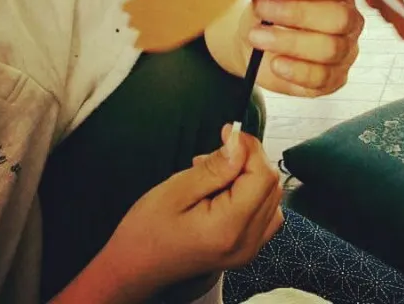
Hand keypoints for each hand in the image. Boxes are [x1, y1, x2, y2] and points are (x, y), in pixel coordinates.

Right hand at [79, 125, 282, 302]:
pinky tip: (225, 190)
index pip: (263, 176)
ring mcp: (249, 250)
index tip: (229, 134)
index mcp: (229, 228)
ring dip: (249, 176)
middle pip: (270, 185)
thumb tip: (239, 142)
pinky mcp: (246, 248)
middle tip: (216, 153)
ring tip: (214, 174)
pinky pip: (265, 212)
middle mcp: (246, 243)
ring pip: (270, 197)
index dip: (250, 148)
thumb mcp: (175, 190)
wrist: (133, 271)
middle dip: (249, 160)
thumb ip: (214, 167)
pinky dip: (251, 193)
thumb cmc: (146, 234)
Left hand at [244, 0, 364, 96]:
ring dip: (289, 42)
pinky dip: (296, 71)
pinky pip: (322, 78)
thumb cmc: (268, 16)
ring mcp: (345, 52)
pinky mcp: (334, 79)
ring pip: (330, 49)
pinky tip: (276, 63)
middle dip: (297, 13)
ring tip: (258, 37)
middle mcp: (348, 21)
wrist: (256, 47)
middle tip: (264, 10)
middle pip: (339, 18)